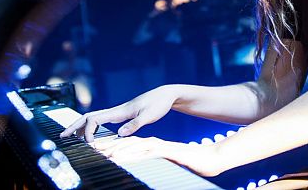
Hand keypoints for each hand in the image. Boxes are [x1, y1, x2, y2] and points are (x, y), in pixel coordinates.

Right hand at [59, 86, 176, 142]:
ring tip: (72, 137)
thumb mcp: (149, 116)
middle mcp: (116, 110)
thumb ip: (135, 124)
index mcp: (119, 111)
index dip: (88, 131)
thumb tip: (119, 134)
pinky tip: (92, 133)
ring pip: (94, 118)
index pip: (95, 119)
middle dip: (74, 126)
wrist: (166, 94)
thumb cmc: (158, 104)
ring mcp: (118, 112)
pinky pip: (102, 120)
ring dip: (81, 126)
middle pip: (89, 117)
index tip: (89, 144)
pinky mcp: (123, 114)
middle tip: (62, 136)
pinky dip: (92, 126)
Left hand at [92, 136, 227, 176]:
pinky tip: (124, 158)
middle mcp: (157, 144)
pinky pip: (148, 154)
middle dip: (112, 146)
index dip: (116, 147)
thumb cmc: (195, 162)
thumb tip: (148, 165)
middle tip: (94, 149)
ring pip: (136, 147)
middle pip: (130, 143)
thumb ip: (160, 161)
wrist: (213, 158)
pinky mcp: (169, 153)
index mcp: (156, 146)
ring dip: (119, 150)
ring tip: (103, 153)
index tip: (100, 150)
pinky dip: (134, 155)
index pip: (132, 145)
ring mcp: (162, 148)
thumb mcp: (172, 162)